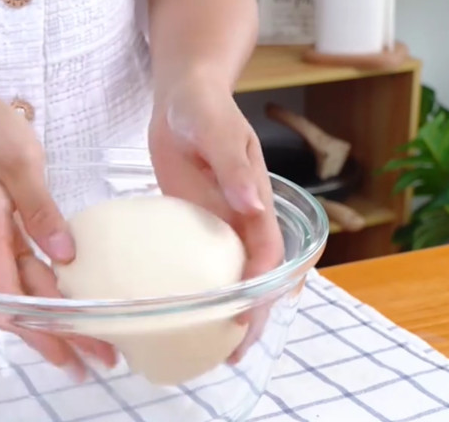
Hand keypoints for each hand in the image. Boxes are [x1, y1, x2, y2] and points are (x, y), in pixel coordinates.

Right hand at [0, 89, 115, 378]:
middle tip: (99, 361)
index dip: (40, 328)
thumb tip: (65, 255)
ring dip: (58, 321)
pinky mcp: (6, 235)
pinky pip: (28, 274)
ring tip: (94, 345)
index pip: (11, 295)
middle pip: (23, 304)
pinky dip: (52, 295)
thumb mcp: (19, 163)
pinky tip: (74, 305)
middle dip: (58, 336)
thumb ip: (40, 209)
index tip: (70, 350)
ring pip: (28, 293)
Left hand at [148, 75, 284, 363]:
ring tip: (214, 350)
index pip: (267, 254)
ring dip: (228, 313)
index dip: (260, 288)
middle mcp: (242, 219)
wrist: (182, 96)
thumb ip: (234, 166)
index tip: (245, 316)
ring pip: (231, 278)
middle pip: (256, 277)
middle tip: (232, 353)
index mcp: (256, 200)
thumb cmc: (203, 107)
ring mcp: (219, 224)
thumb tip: (253, 206)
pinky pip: (201, 265)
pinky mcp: (196, 224)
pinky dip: (200, 292)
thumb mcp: (216, 130)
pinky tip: (184, 313)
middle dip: (251, 316)